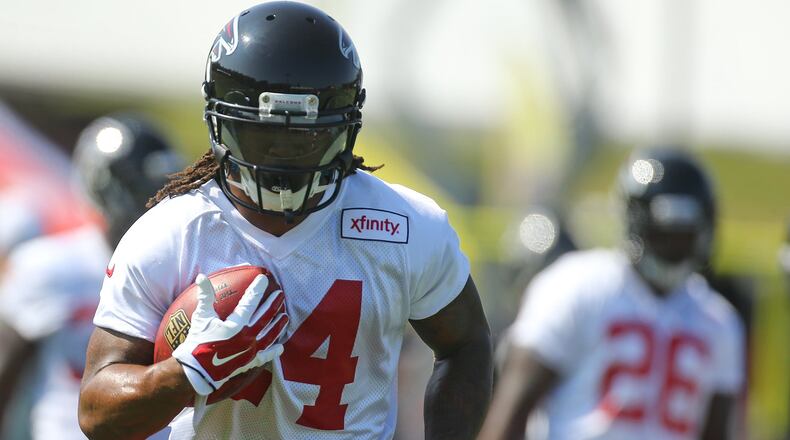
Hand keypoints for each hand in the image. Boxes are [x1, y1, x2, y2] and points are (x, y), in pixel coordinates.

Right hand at [173, 273, 287, 395]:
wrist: (194, 372)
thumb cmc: (197, 343)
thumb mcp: (201, 317)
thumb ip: (205, 296)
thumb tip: (201, 277)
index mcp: (236, 325)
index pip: (250, 302)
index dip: (257, 289)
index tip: (264, 279)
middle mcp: (247, 337)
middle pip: (265, 317)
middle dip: (273, 304)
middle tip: (280, 295)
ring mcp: (250, 351)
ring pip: (269, 335)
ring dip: (278, 325)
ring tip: (286, 317)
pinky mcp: (248, 362)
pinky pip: (264, 356)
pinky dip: (273, 352)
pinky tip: (281, 347)